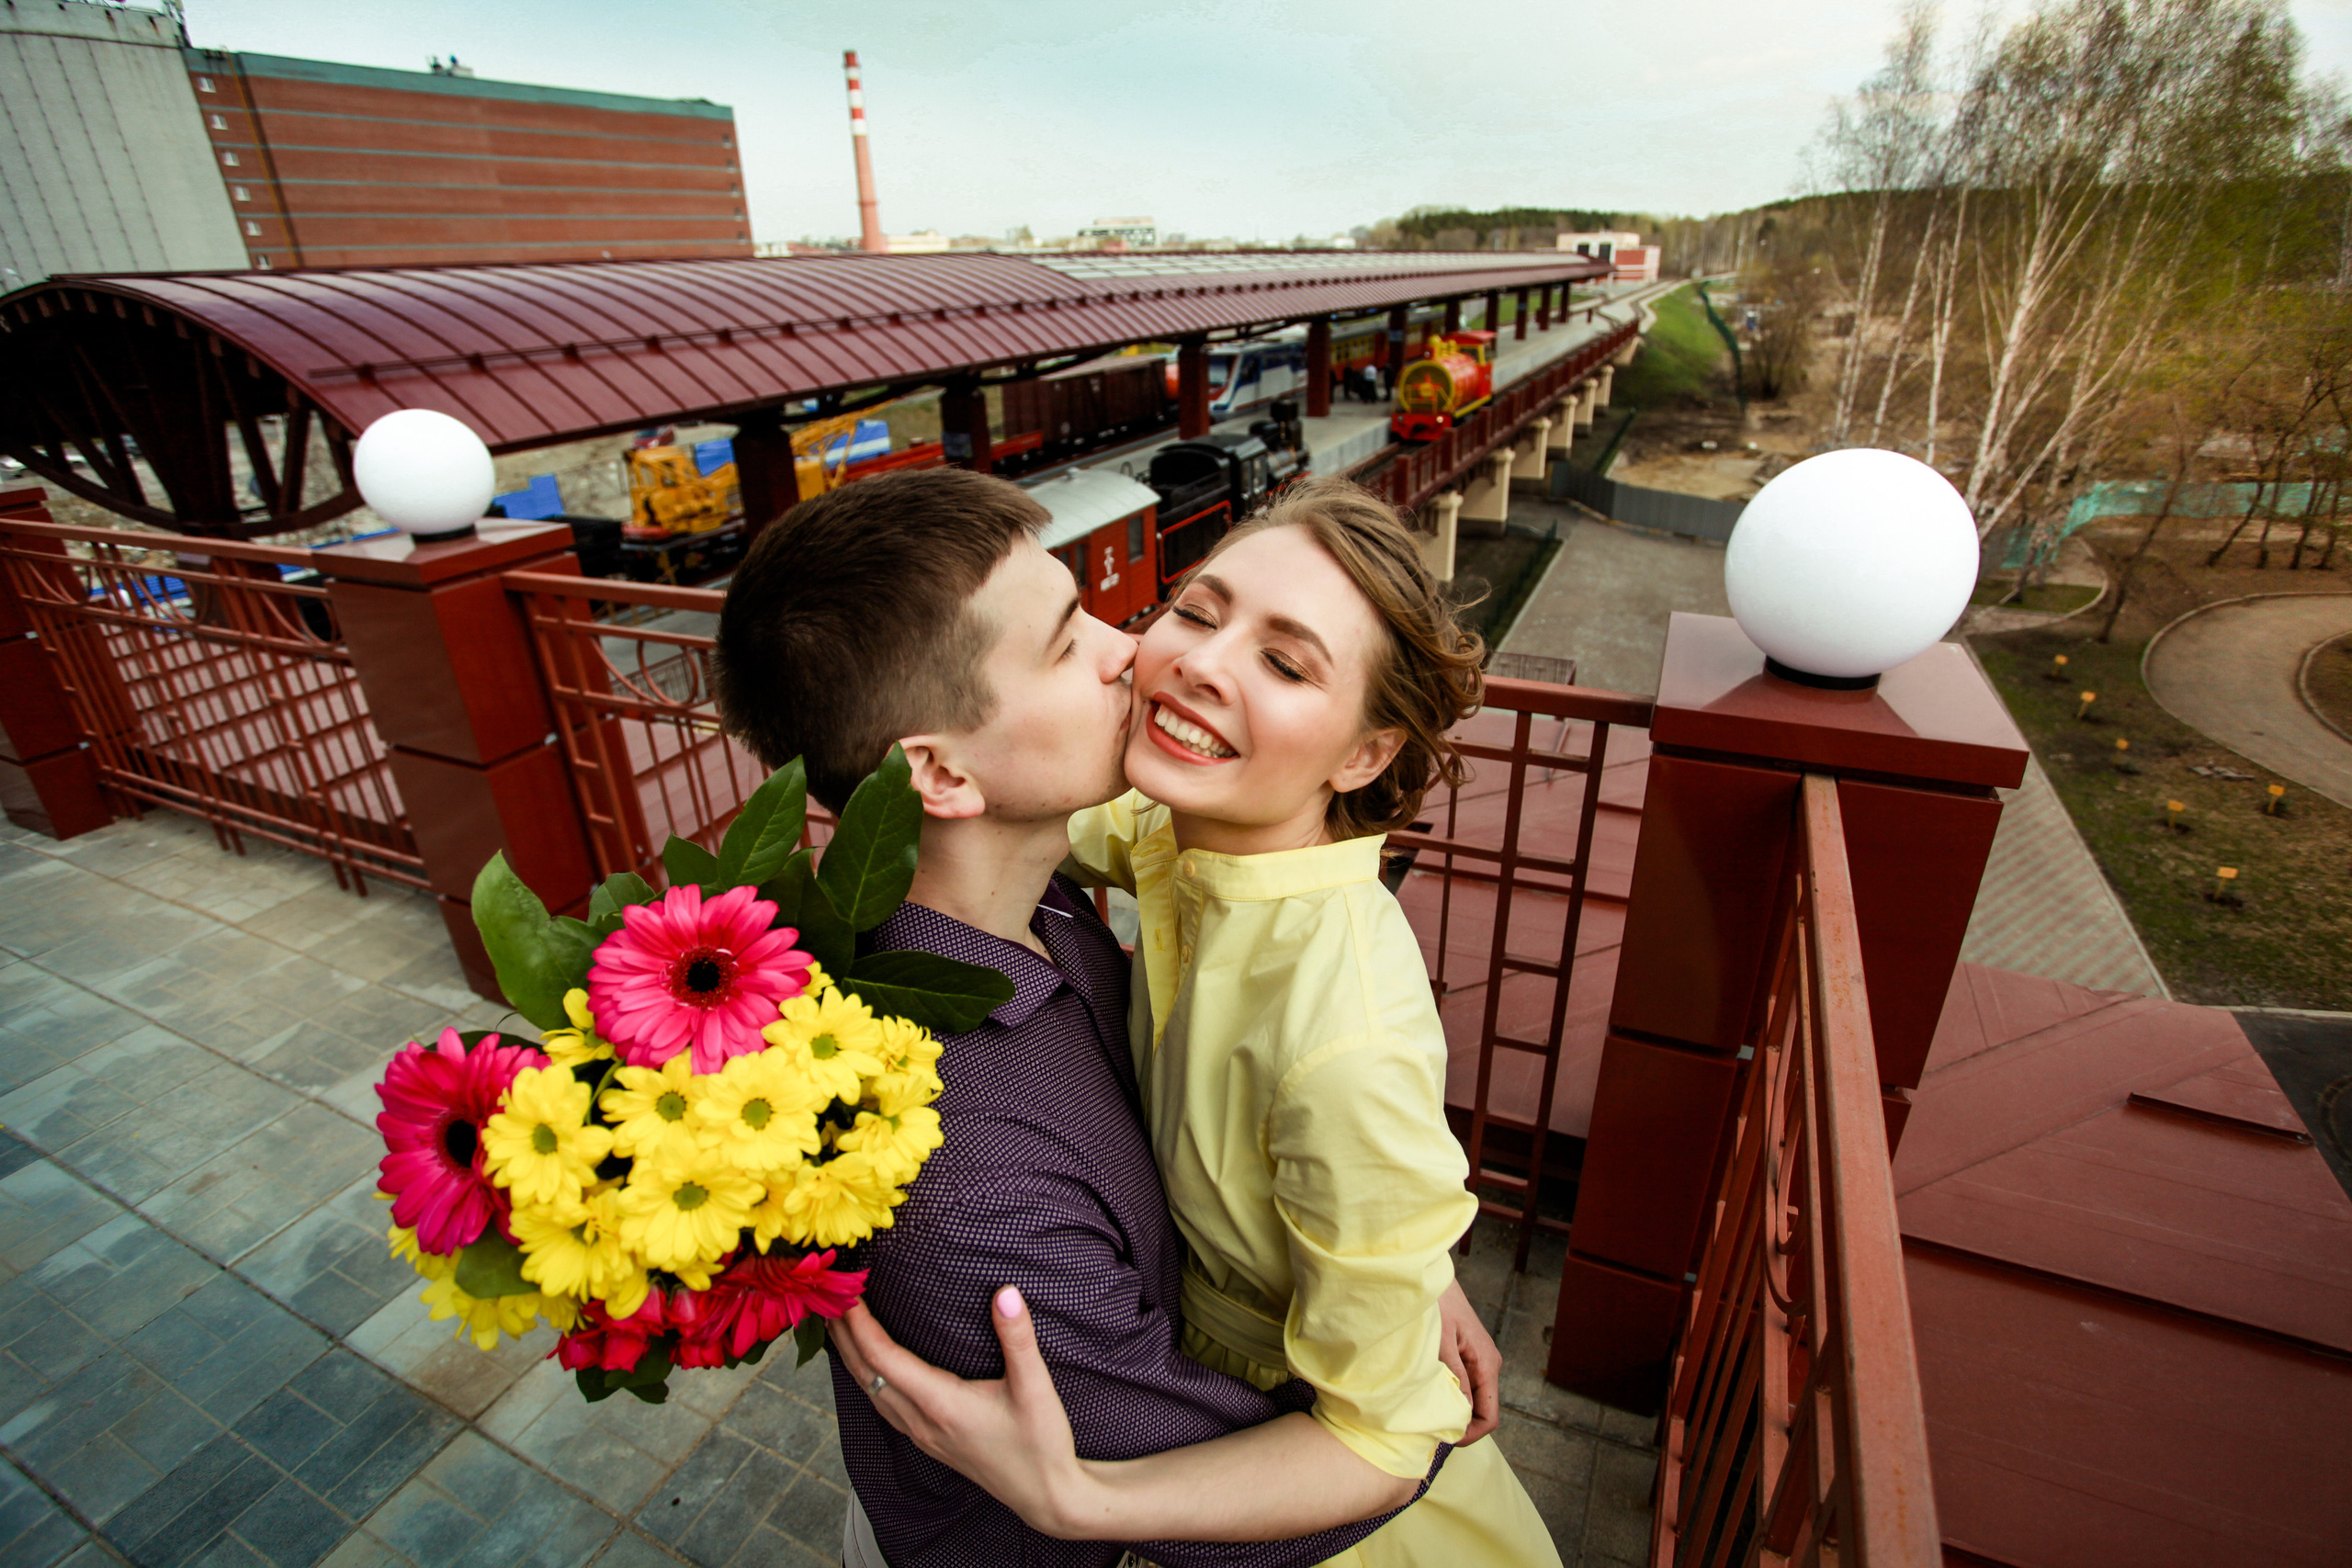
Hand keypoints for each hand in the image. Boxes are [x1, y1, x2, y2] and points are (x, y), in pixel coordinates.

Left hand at [828, 1288, 1096, 1538]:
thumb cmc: (1041, 1444)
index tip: (848, 1293)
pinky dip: (867, 1377)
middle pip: (865, 1374)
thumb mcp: (1036, 1387)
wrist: (1045, 1495)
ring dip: (851, 1356)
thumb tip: (1005, 1292)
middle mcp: (922, 1422)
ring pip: (870, 1392)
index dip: (860, 1325)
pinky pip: (883, 1404)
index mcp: (941, 1405)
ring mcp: (922, 1435)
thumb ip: (1018, 1338)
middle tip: (829, 1297)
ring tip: (840, 1325)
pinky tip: (870, 1366)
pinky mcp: (929, 1441)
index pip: (883, 1359)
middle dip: (844, 1336)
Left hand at [1436, 1280, 1499, 1444]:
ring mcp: (1481, 1361)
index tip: (1445, 1439)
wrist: (1434, 1279)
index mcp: (1487, 1365)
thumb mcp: (1441, 1341)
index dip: (1470, 1435)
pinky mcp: (1470, 1357)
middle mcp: (1489, 1365)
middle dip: (1461, 1426)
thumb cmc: (1437, 1305)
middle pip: (1483, 1412)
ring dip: (1455, 1411)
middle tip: (1431, 1430)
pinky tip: (1431, 1394)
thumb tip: (1463, 1412)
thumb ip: (1454, 1375)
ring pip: (1474, 1401)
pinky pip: (1467, 1387)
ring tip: (1429, 1413)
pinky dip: (1452, 1397)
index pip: (1490, 1417)